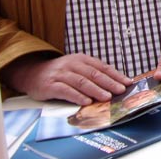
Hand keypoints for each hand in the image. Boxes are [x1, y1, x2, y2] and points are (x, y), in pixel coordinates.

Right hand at [1, 54, 131, 104]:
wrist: (32, 73)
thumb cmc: (60, 73)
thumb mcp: (77, 68)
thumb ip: (93, 74)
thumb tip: (114, 82)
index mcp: (82, 59)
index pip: (102, 67)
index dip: (116, 75)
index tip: (127, 82)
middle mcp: (72, 64)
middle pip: (94, 74)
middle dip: (109, 82)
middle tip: (121, 90)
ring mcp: (61, 74)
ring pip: (82, 82)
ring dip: (96, 90)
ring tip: (107, 97)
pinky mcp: (50, 85)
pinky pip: (65, 90)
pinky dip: (77, 96)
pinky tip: (85, 102)